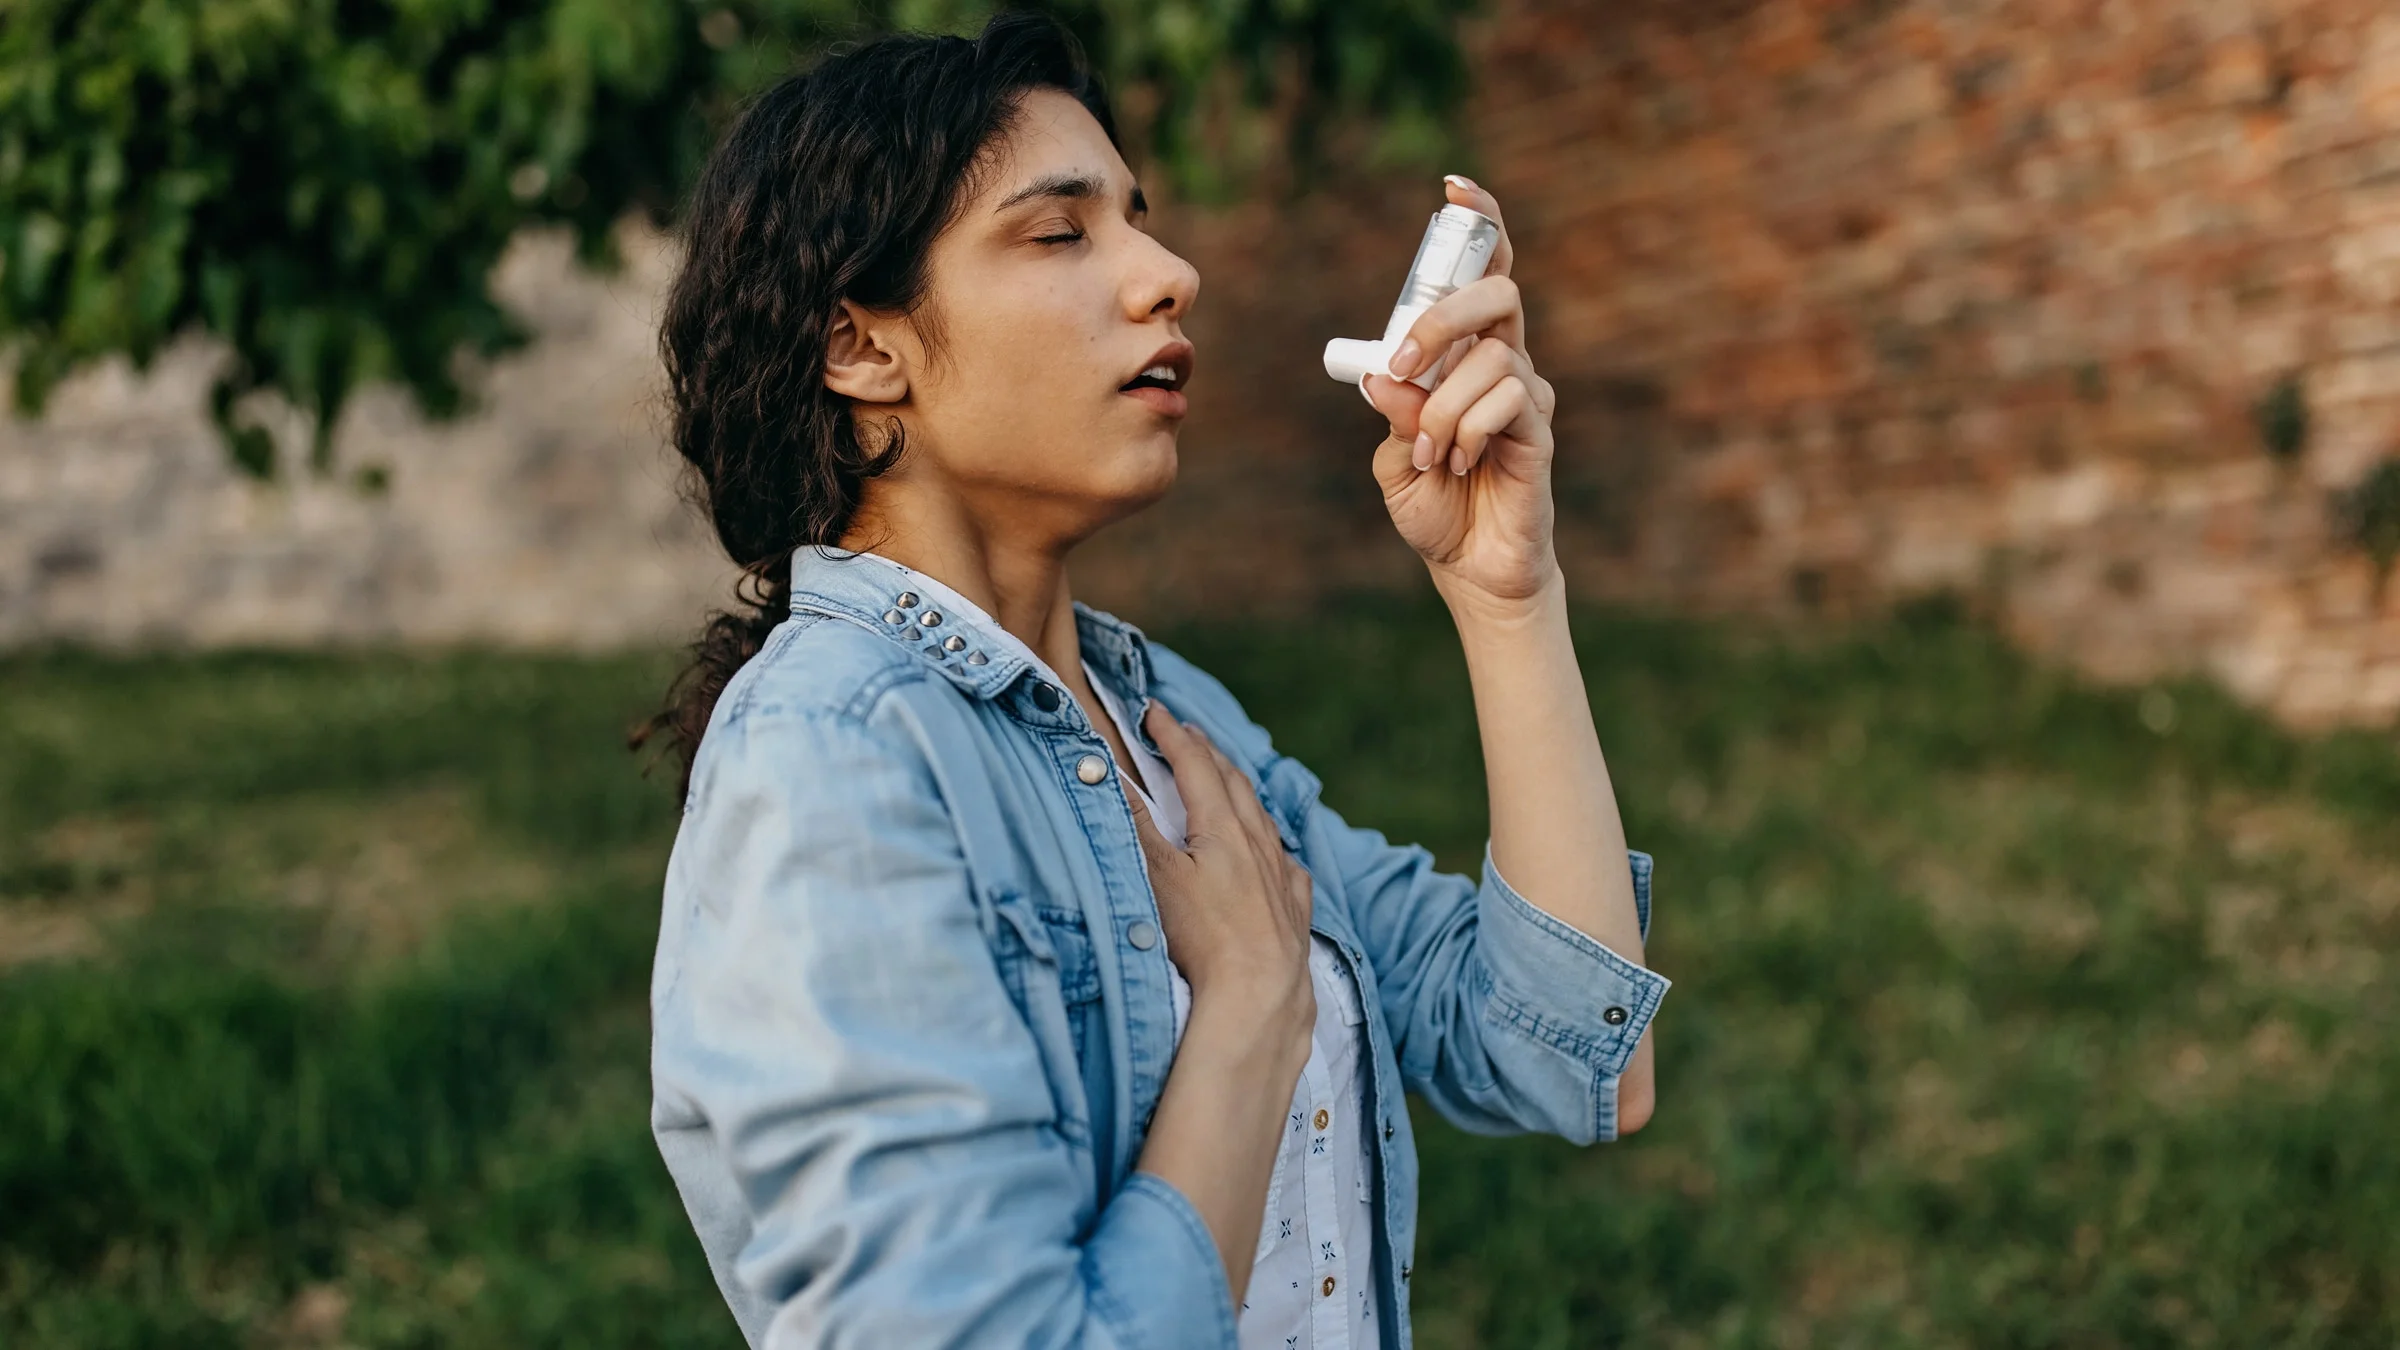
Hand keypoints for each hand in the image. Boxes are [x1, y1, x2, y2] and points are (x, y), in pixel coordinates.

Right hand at [1124, 701, 1313, 1041]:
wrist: (1259, 995)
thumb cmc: (1205, 937)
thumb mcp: (1158, 876)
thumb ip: (1135, 824)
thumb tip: (1110, 775)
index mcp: (1222, 827)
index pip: (1194, 766)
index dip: (1171, 736)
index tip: (1152, 712)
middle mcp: (1257, 844)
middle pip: (1233, 783)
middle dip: (1207, 754)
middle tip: (1187, 735)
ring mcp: (1280, 877)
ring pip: (1262, 819)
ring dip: (1240, 791)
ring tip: (1227, 779)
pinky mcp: (1294, 912)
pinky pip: (1287, 865)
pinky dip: (1273, 845)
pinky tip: (1275, 854)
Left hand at [1360, 175, 1561, 611]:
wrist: (1470, 567)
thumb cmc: (1436, 503)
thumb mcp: (1394, 454)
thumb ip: (1393, 409)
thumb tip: (1385, 372)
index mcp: (1466, 353)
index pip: (1482, 272)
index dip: (1478, 224)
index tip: (1455, 188)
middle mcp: (1504, 362)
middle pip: (1497, 292)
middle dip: (1441, 316)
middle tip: (1402, 363)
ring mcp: (1527, 394)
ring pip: (1491, 357)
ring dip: (1442, 407)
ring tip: (1429, 455)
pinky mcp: (1540, 431)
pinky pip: (1508, 400)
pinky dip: (1467, 429)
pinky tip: (1456, 464)